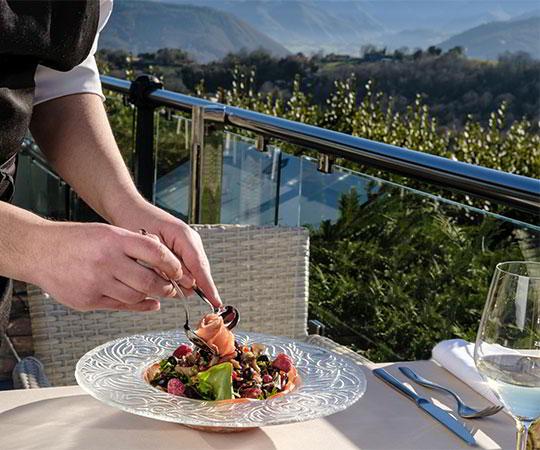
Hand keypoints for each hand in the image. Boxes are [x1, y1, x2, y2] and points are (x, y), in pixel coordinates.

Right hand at [33, 221, 183, 311]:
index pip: (155, 253)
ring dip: (152, 296)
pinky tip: (148, 303)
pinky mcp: (88, 301)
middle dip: (166, 286)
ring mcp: (96, 283)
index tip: (179, 269)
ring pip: (136, 296)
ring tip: (158, 292)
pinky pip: (121, 306)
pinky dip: (139, 305)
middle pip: (149, 280)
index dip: (172, 264)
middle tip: (172, 286)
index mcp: (114, 240)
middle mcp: (106, 261)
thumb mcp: (107, 232)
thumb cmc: (74, 239)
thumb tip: (163, 259)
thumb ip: (134, 245)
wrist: (38, 251)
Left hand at [112, 202, 221, 307]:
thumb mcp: (149, 247)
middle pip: (199, 272)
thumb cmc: (137, 223)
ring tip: (154, 267)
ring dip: (177, 278)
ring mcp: (189, 244)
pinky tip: (160, 270)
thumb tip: (187, 285)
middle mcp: (191, 240)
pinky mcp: (184, 249)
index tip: (216, 302)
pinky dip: (175, 274)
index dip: (208, 287)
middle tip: (164, 281)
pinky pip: (186, 268)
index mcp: (185, 236)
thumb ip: (168, 266)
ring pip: (192, 272)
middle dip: (186, 284)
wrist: (130, 209)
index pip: (200, 266)